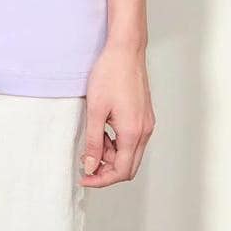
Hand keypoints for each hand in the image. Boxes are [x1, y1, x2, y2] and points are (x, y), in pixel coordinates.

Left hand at [78, 41, 154, 187]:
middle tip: (86, 162)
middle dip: (107, 170)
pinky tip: (104, 129)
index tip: (84, 177)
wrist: (125, 50)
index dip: (101, 179)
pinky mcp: (144, 115)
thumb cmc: (110, 74)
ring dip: (112, 154)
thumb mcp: (95, 109)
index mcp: (132, 133)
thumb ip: (94, 141)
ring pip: (130, 153)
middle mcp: (144, 131)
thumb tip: (91, 166)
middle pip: (128, 166)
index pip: (120, 171)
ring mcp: (146, 123)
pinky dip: (118, 142)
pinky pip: (133, 139)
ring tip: (94, 139)